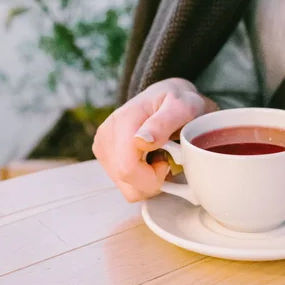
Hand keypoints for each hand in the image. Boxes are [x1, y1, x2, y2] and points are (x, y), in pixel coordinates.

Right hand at [93, 78, 217, 201]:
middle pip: (128, 184)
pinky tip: (149, 160)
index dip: (155, 175)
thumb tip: (141, 141)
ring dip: (148, 180)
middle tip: (166, 157)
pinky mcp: (104, 157)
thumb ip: (163, 123)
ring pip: (127, 189)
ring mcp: (102, 147)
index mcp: (122, 122)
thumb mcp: (182, 106)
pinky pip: (126, 185)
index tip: (168, 159)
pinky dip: (142, 179)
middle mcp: (106, 136)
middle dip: (153, 180)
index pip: (128, 169)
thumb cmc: (176, 101)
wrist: (163, 96)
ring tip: (158, 156)